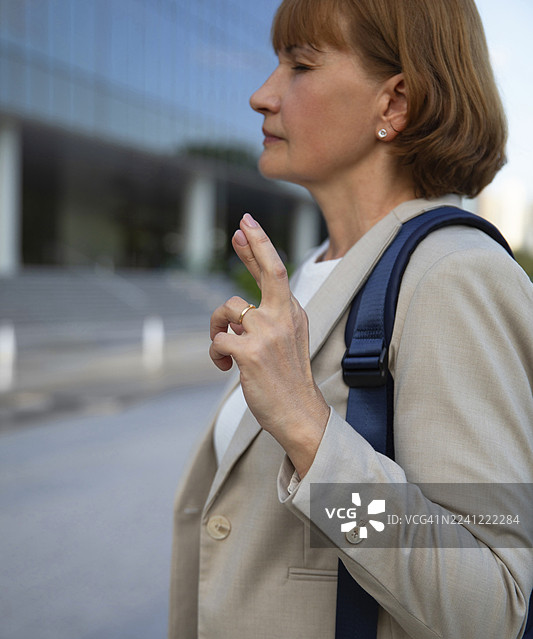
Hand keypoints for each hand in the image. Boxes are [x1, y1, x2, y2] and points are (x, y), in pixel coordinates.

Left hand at [209, 213, 328, 476]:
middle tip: (239, 227)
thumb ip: (271, 318)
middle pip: (268, 269)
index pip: (276, 271)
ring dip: (218, 328)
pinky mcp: (249, 353)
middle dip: (252, 245)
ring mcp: (268, 334)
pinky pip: (217, 340)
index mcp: (294, 313)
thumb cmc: (288, 381)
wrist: (299, 414)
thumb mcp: (289, 341)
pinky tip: (223, 366)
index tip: (246, 223)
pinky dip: (215, 352)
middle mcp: (284, 317)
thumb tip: (238, 307)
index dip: (259, 245)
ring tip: (225, 350)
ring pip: (227, 310)